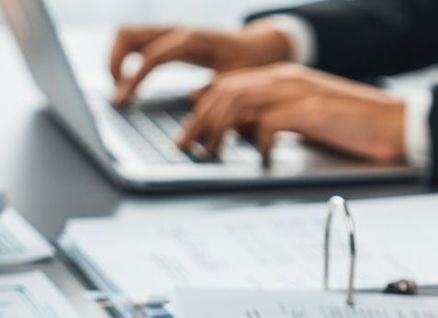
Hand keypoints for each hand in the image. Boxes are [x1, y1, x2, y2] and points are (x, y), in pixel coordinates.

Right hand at [110, 22, 292, 105]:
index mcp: (192, 40)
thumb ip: (216, 94)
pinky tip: (131, 83)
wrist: (260, 47)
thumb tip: (190, 103)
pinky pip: (137, 41)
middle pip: (128, 34)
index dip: (134, 79)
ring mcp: (171, 31)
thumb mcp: (237, 83)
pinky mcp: (169, 38)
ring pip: (127, 34)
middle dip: (114, 63)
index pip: (151, 56)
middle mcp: (177, 30)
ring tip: (120, 89)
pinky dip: (126, 59)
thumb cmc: (251, 66)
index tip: (123, 102)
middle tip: (117, 94)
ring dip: (116, 59)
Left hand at [175, 63, 405, 163]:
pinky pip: (270, 121)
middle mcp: (287, 79)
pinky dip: (258, 141)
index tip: (189, 134)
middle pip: (225, 90)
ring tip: (213, 153)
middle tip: (187, 147)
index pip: (228, 85)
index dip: (202, 109)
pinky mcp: (313, 110)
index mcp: (285, 79)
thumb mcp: (307, 121)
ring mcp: (299, 92)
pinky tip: (263, 158)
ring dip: (218, 128)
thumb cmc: (359, 127)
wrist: (400, 124)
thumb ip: (275, 119)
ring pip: (238, 100)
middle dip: (199, 119)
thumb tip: (241, 132)